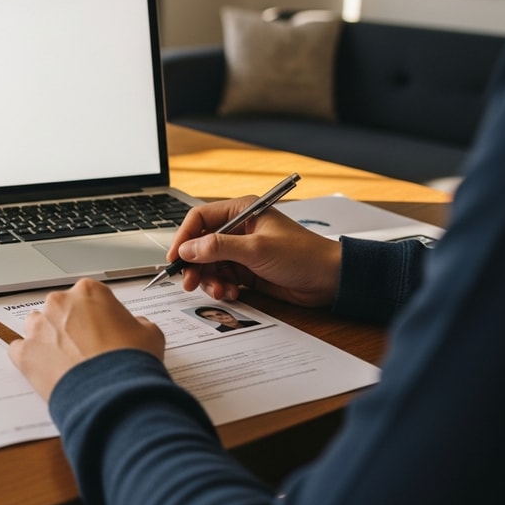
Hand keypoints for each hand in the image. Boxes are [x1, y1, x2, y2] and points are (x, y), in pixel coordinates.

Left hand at [9, 278, 164, 399]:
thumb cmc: (131, 361)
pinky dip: (29, 359)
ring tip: (66, 361)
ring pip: (36, 327)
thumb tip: (136, 325)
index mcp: (89, 291)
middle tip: (85, 348)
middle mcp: (60, 303)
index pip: (87, 296)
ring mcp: (38, 327)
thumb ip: (138, 323)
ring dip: (47, 339)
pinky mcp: (24, 353)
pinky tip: (46, 371)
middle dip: (69, 326)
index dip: (95, 315)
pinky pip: (19, 351)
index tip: (100, 330)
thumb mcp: (150, 334)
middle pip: (60, 309)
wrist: (114, 395)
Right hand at [169, 195, 340, 306]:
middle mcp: (238, 230)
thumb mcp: (256, 249)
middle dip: (194, 265)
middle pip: (200, 244)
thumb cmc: (302, 255)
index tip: (175, 258)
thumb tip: (187, 249)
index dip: (184, 237)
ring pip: (209, 265)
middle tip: (190, 282)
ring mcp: (241, 251)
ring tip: (221, 290)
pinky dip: (222, 287)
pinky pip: (222, 278)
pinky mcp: (246, 270)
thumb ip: (218, 248)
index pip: (200, 218)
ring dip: (209, 280)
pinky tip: (233, 292)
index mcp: (241, 212)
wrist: (329, 279)